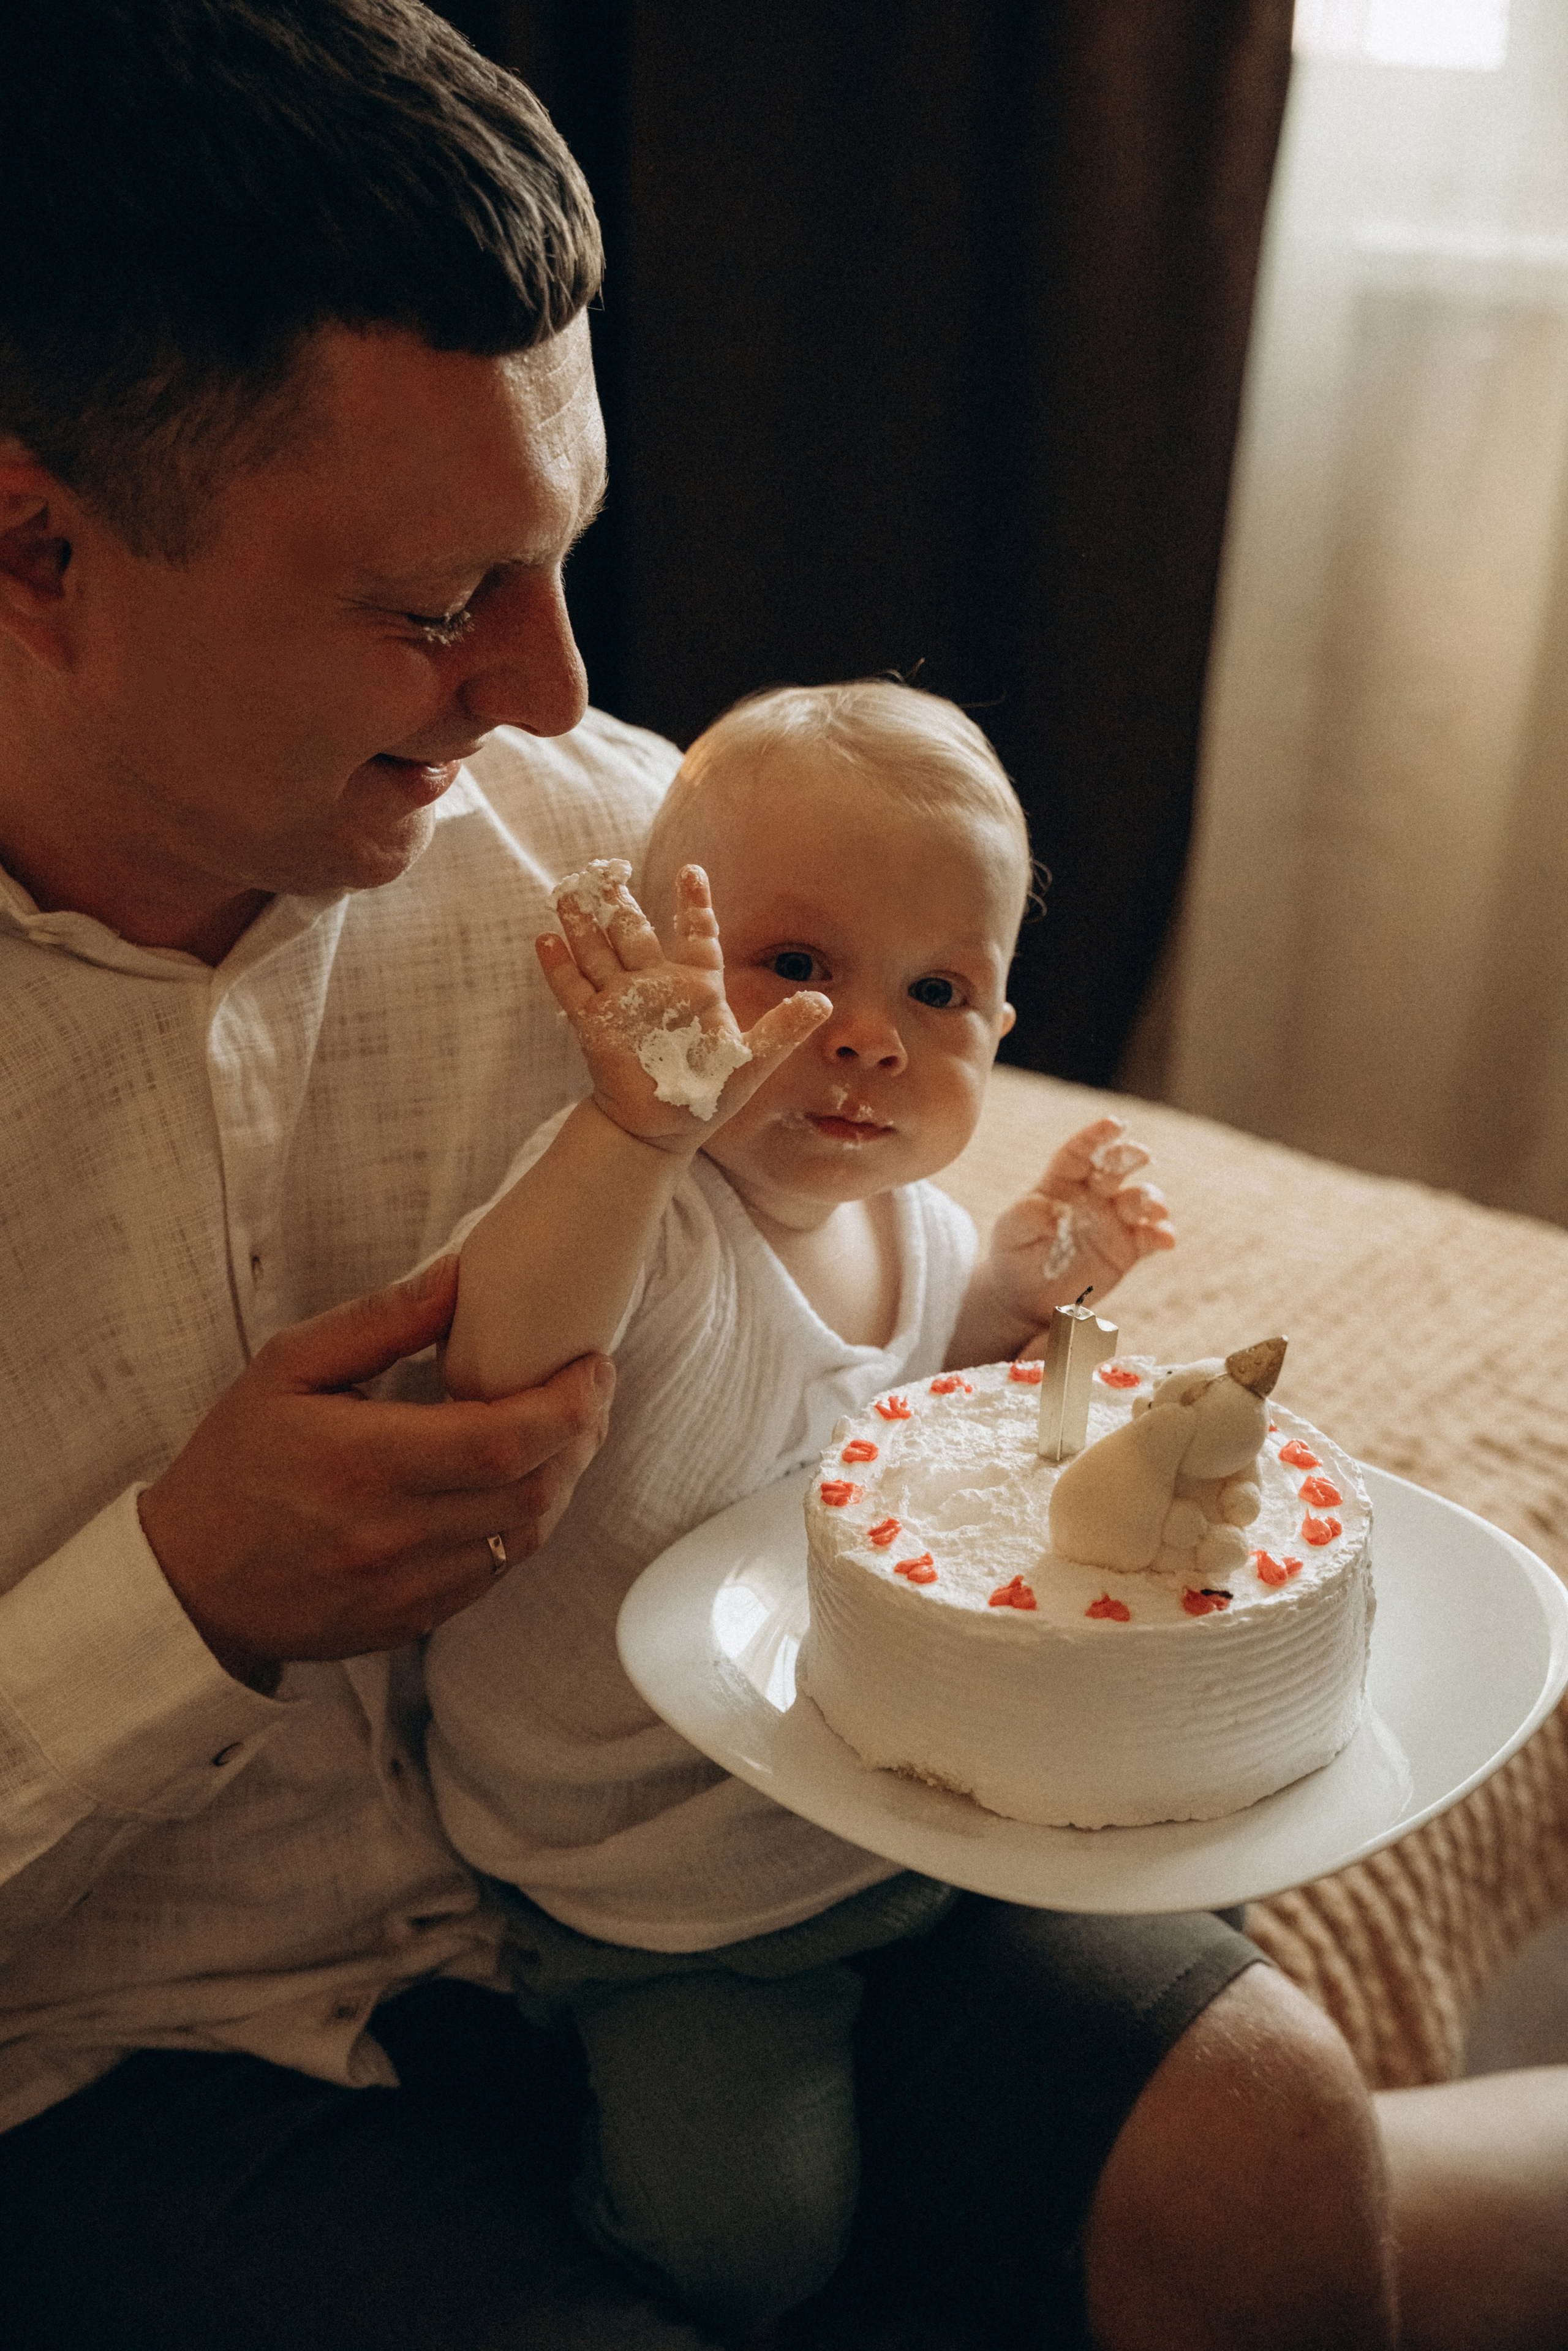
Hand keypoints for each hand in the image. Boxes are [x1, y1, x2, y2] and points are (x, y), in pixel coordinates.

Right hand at [136, 1257, 612, 1688]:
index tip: (592, 1368)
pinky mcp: (410, 1621)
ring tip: (565, 1436)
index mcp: (364, 1462)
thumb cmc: (234, 1464)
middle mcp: (392, 1534)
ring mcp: (405, 1587)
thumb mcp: (288, 1368)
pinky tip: (516, 1489)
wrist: (187, 1580)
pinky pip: (494, 1576)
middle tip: (590, 1395)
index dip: (569, 1405)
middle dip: (582, 1439)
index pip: (504, 1441)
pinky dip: (521, 1528)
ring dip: (561, 1484)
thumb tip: (459, 1274)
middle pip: (533, 1493)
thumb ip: (380, 1321)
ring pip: (524, 1540)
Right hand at [540, 861, 827, 1146]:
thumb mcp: (752, 1062)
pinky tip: (545, 938)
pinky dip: (559, 965)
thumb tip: (824, 1001)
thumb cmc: (708, 1097)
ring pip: (600, 951)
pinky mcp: (594, 1025)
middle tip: (607, 870)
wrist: (662, 1131)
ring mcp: (623, 1002)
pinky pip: (573, 989)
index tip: (692, 870)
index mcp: (696, 986)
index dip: (694, 903)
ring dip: (584, 923)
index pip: (697, 933)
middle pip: (635, 933)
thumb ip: (784, 1029)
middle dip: (620, 904)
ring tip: (570, 891)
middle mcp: (656, 985)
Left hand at [984, 1116, 1173, 1330]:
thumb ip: (1027, 1215)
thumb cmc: (1014, 1252)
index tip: (1114, 1124)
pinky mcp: (1128, 1248)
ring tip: (1151, 1209)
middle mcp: (1093, 1194)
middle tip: (1142, 1155)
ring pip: (1140, 1200)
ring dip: (1149, 1199)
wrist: (1026, 1295)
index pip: (1080, 1151)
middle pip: (1116, 1168)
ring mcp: (1114, 1220)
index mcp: (1062, 1181)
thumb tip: (1056, 1213)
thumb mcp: (1010, 1231)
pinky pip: (1150, 1237)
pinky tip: (1164, 1239)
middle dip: (1130, 1158)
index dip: (1097, 1136)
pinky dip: (1161, 1235)